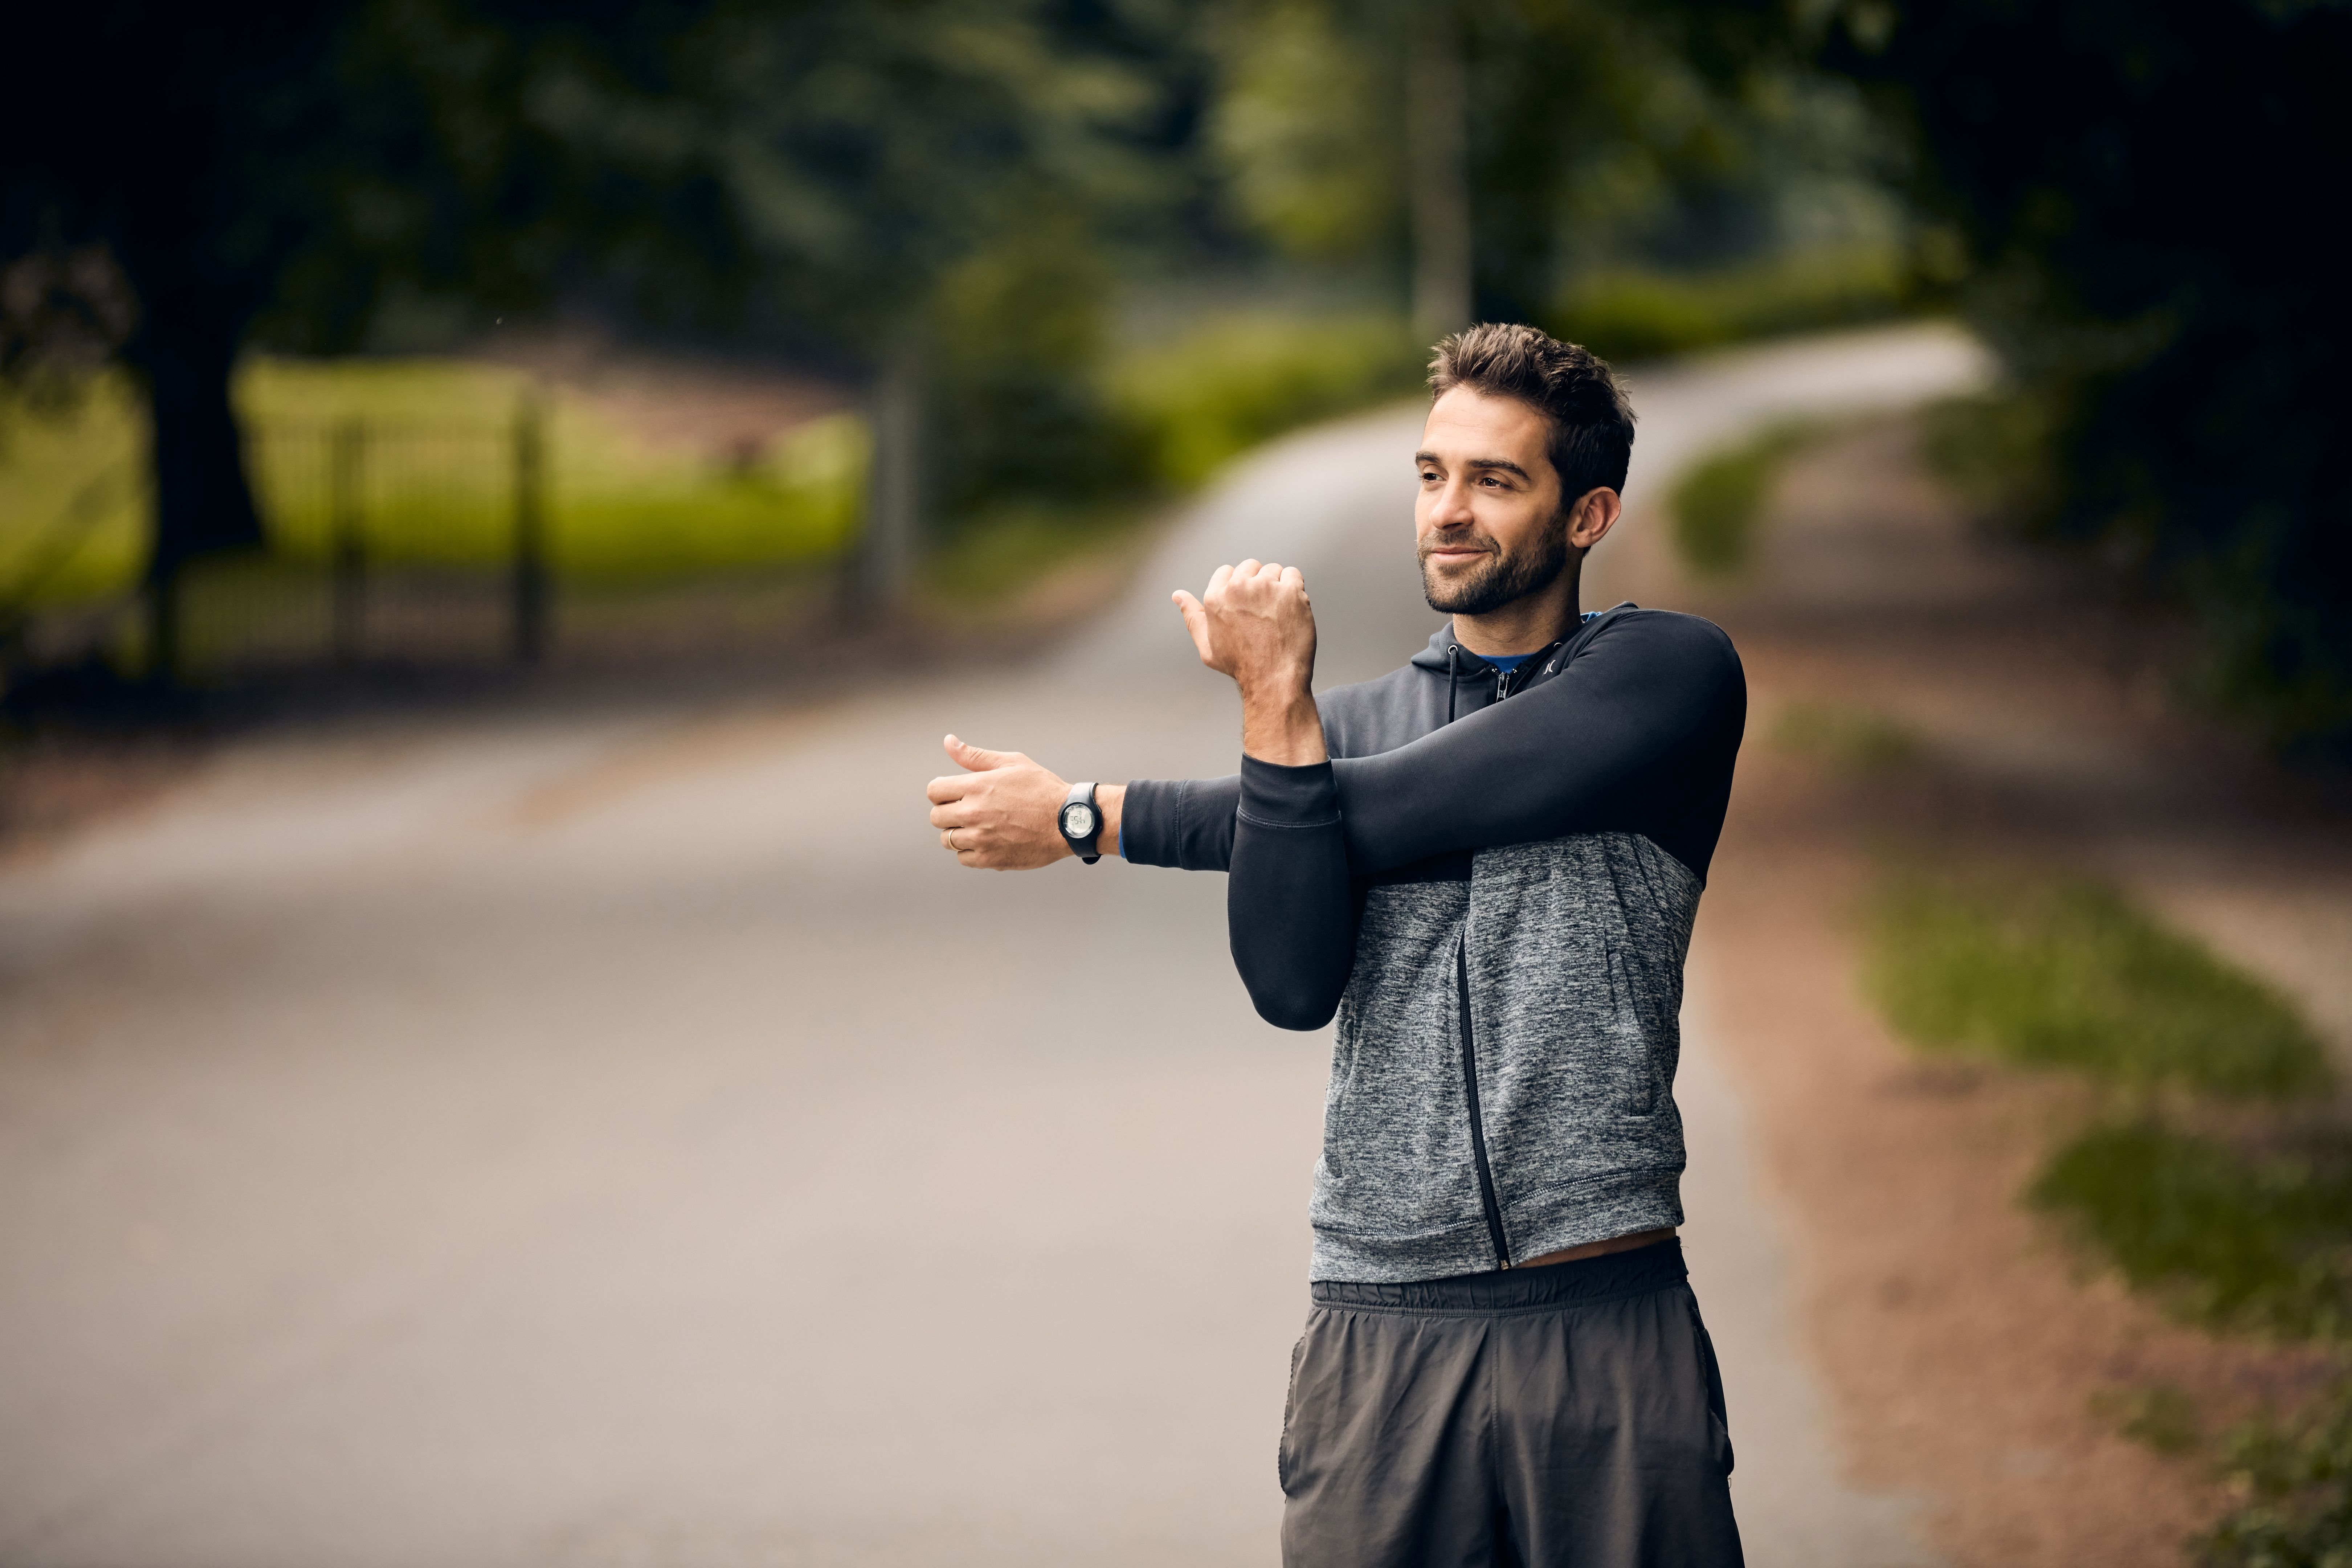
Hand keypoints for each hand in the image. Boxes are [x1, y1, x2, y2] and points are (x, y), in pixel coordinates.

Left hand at [927, 735, 1115, 869]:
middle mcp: (974, 813)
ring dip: (958, 833)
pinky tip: (988, 841)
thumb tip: (949, 741)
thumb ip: (974, 756)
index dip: (943, 791)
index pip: (934, 791)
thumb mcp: (1011, 763)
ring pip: (948, 840)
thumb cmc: (1043, 790)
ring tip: (980, 827)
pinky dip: (971, 852)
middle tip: (969, 810)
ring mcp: (981, 839)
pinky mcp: (990, 859)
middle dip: (948, 812)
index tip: (955, 793)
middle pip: (936, 817)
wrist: (1069, 822)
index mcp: (977, 786)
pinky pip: (963, 858)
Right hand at [1174, 560, 1326, 765]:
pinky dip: (1295, 588)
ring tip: (1278, 613)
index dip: (1238, 587)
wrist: (1273, 679)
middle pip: (1250, 566)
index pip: (1227, 571)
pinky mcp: (1289, 590)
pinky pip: (1293, 574)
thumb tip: (1177, 595)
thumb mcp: (1207, 646)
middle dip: (1257, 583)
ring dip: (1277, 586)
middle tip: (1264, 611)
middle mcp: (1238, 587)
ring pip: (1273, 569)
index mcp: (1215, 598)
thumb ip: (1192, 617)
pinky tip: (1292, 609)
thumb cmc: (1240, 666)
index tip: (1247, 606)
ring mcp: (1265, 587)